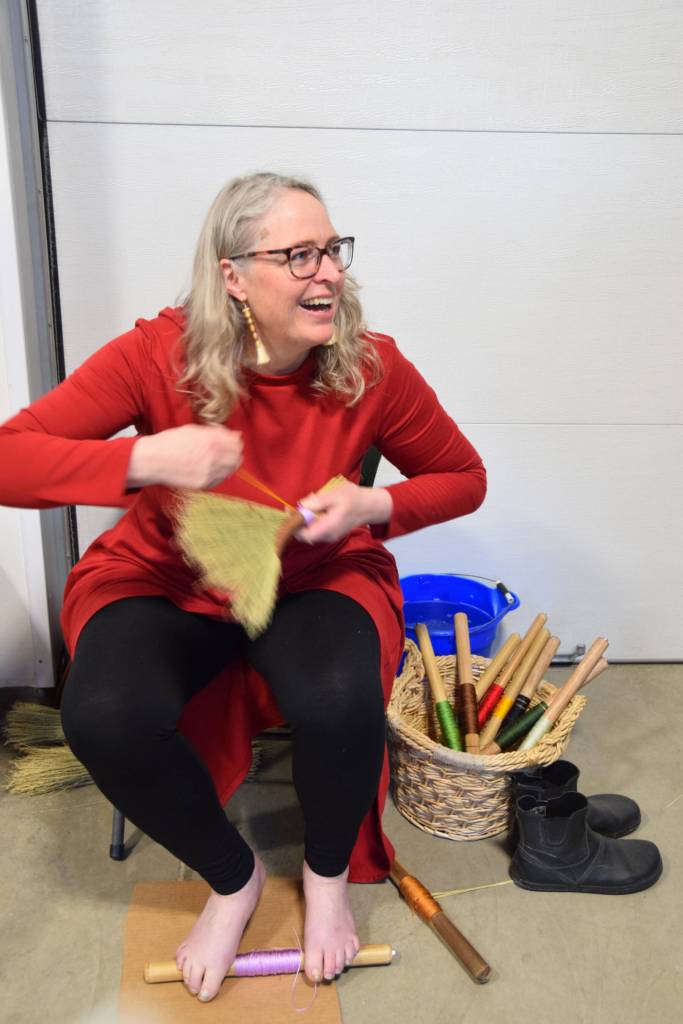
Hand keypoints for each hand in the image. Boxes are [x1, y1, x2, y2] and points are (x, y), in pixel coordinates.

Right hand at [127, 424, 242, 489]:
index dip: (235, 441)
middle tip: (226, 450)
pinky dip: (220, 473)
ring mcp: (208, 472)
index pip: (235, 442)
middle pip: (236, 456)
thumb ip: (216, 432)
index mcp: (210, 440)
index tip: (231, 440)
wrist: (151, 461)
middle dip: (234, 452)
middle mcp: (212, 457)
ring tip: (217, 459)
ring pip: (231, 469)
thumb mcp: (193, 430)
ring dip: (228, 463)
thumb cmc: (169, 443)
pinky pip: (220, 479)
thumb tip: (235, 435)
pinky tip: (211, 468)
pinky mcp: (203, 484)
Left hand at [296, 481, 392, 543]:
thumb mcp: (334, 495)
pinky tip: (316, 509)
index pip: (304, 535)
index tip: (290, 510)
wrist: (369, 506)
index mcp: (328, 527)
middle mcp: (328, 536)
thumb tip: (301, 506)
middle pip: (304, 535)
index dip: (293, 525)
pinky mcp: (331, 534)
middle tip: (297, 505)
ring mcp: (330, 536)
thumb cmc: (353, 498)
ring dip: (305, 520)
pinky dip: (312, 521)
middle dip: (298, 521)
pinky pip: (316, 530)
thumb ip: (317, 502)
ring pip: (310, 532)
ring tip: (309, 505)